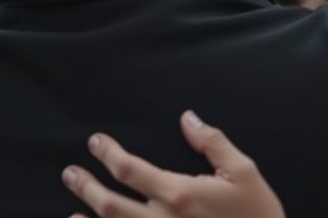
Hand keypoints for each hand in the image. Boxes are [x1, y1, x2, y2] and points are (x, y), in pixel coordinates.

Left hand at [62, 110, 284, 217]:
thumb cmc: (257, 213)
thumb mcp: (243, 171)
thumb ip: (212, 142)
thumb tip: (187, 119)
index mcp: (180, 194)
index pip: (130, 170)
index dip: (108, 154)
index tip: (96, 142)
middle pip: (110, 203)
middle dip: (86, 186)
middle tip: (70, 173)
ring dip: (87, 217)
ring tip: (72, 207)